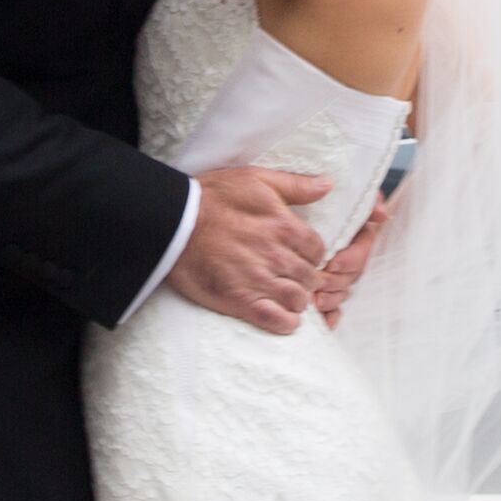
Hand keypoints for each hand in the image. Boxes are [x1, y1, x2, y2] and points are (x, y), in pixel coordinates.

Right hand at [167, 163, 331, 333]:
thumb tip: (327, 185)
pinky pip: (277, 321)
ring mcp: (260, 281)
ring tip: (283, 294)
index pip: (319, 250)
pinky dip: (285, 322)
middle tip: (292, 277)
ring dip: (296, 300)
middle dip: (306, 278)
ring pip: (299, 300)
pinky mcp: (241, 301)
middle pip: (311, 277)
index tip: (300, 256)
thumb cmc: (212, 197)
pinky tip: (281, 316)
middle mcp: (277, 256)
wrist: (172, 223)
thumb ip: (295, 186)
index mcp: (284, 227)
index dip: (312, 255)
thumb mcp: (256, 179)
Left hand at [311, 175, 398, 325]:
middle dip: (336, 282)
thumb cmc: (317, 201)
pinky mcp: (325, 290)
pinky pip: (334, 309)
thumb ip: (365, 200)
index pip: (360, 253)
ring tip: (315, 301)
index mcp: (356, 237)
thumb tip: (382, 213)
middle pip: (351, 277)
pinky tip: (324, 322)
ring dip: (332, 299)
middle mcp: (348, 257)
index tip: (333, 262)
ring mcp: (337, 276)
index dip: (349, 260)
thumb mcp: (341, 194)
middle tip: (318, 283)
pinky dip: (331, 317)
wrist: (290, 209)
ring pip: (342, 293)